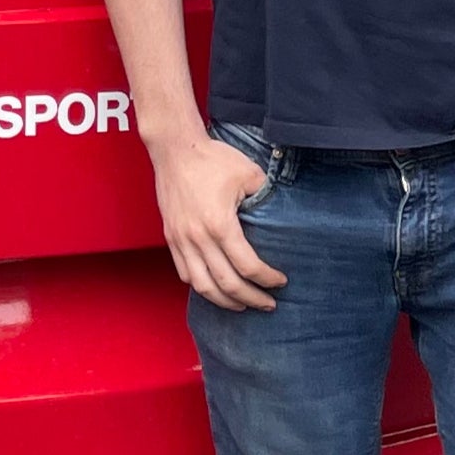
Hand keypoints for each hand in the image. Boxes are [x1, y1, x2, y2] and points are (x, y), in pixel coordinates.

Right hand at [152, 132, 289, 313]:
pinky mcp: (171, 238)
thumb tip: (283, 213)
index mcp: (220, 224)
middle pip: (227, 284)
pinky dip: (202, 287)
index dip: (267, 279)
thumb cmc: (211, 158)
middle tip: (268, 304)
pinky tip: (215, 288)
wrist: (175, 149)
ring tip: (242, 305)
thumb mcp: (249, 173)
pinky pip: (185, 273)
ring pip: (202, 286)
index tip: (280, 281)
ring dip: (224, 301)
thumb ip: (267, 197)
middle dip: (251, 299)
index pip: (248, 266)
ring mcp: (181, 240)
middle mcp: (198, 238)